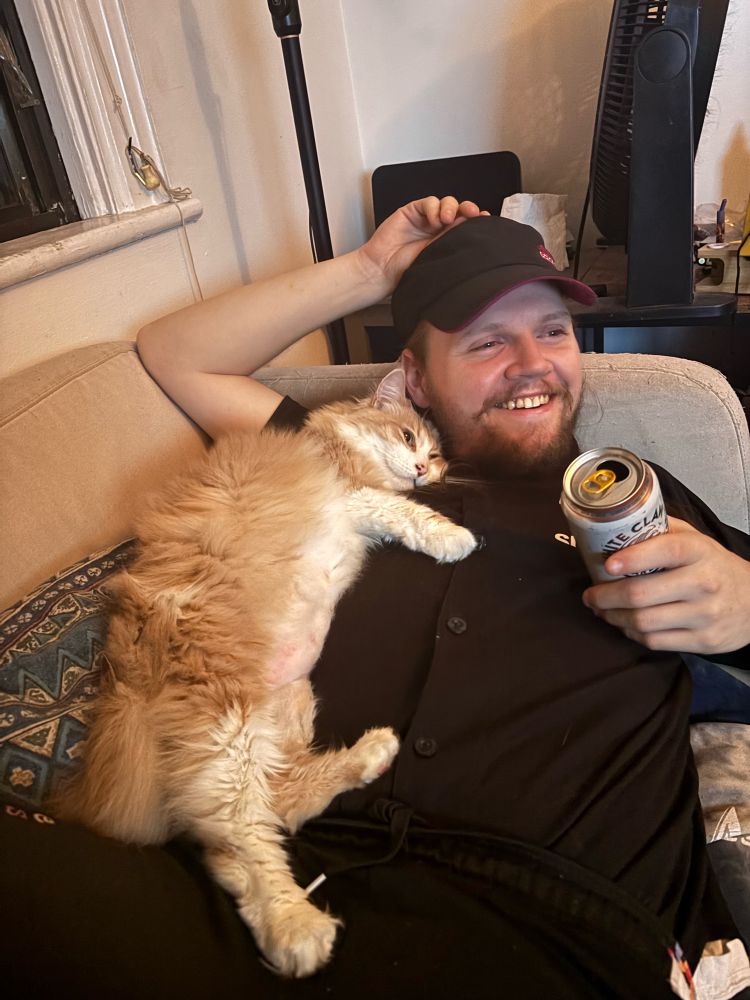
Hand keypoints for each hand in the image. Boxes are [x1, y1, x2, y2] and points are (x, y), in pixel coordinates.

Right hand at [356, 196, 488, 293]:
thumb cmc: (407, 271)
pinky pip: (429, 202)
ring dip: (451, 207)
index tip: (487, 220)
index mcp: (449, 241)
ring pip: (447, 203)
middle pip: (460, 211)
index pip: (468, 225)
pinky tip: (433, 218)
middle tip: (473, 213)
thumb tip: (472, 228)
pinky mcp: (413, 211)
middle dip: (468, 209)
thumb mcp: (438, 258)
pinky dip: (434, 207)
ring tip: (447, 220)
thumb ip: (453, 242)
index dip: (478, 220)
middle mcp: (440, 228)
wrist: (383, 270)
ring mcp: (427, 219)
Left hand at [582, 516, 749, 654]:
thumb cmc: (713, 567)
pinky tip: (625, 624)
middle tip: (590, 595)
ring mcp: (704, 615)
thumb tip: (614, 525)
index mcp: (699, 551)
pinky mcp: (703, 641)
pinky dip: (631, 633)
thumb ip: (660, 531)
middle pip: (641, 594)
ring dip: (613, 617)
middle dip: (605, 596)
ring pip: (643, 621)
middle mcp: (703, 583)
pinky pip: (654, 641)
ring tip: (602, 609)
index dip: (632, 558)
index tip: (608, 564)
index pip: (665, 550)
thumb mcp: (694, 540)